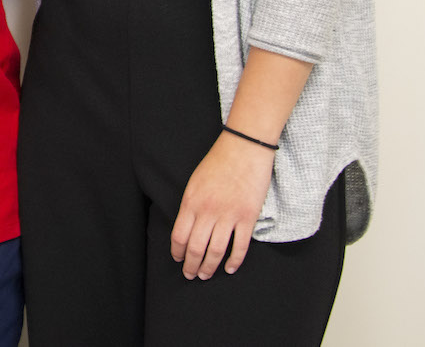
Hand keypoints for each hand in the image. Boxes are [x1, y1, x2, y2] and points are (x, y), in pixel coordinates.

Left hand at [170, 131, 274, 278]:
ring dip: (209, 267)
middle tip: (190, 275)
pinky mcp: (248, 218)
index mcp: (191, 202)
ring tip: (205, 275)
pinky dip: (234, 261)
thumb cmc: (217, 163)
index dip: (177, 252)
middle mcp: (208, 212)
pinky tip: (229, 268)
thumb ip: (190, 205)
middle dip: (191, 265)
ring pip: (216, 251)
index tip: (177, 260)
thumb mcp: (194, 183)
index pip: (178, 236)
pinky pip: (240, 246)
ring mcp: (229, 216)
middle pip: (195, 247)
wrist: (243, 149)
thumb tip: (187, 227)